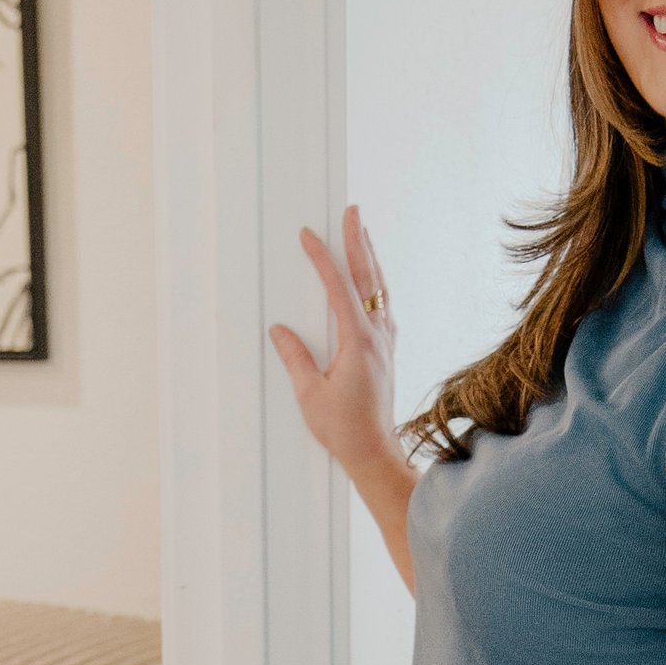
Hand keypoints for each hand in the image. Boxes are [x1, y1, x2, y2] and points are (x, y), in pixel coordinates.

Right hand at [272, 208, 400, 482]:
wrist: (375, 452)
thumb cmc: (343, 428)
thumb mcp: (310, 393)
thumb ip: (295, 358)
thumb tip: (279, 330)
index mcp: (358, 342)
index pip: (339, 288)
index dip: (323, 259)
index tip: (310, 236)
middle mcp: (378, 337)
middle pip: (368, 278)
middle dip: (358, 242)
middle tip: (352, 212)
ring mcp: (386, 342)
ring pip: (380, 289)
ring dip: (370, 259)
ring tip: (362, 233)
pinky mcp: (386, 351)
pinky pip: (383, 307)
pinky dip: (376, 285)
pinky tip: (372, 280)